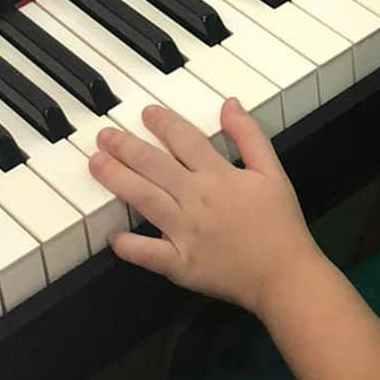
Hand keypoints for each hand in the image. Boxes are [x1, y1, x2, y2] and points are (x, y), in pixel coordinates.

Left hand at [88, 100, 320, 316]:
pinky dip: (128, 245)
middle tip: (104, 134)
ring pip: (144, 198)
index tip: (146, 113)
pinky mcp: (180, 264)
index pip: (183, 139)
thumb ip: (249, 135)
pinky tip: (113, 236)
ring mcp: (184, 232)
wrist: (284, 275)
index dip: (162, 123)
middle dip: (125, 146)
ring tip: (96, 163)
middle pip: (154, 165)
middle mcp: (196, 200)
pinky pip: (147, 253)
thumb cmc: (280, 223)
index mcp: (219, 176)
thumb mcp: (272, 171)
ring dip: (117, 179)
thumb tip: (229, 104)